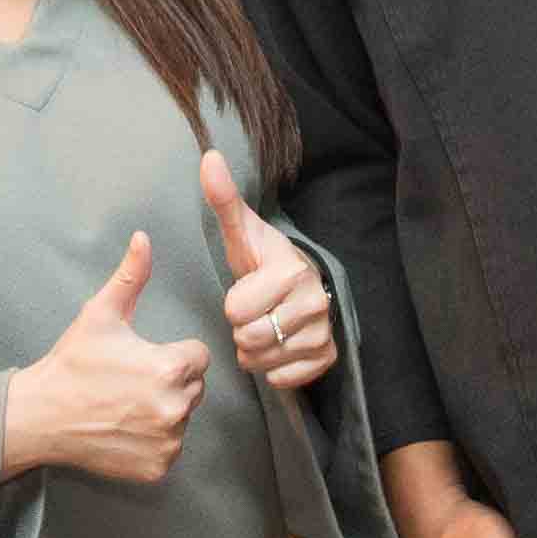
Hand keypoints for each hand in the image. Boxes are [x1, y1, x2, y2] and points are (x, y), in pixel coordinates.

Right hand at [3, 238, 205, 486]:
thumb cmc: (71, 364)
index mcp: (170, 368)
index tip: (142, 358)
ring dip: (163, 411)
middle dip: (170, 381)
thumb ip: (130, 276)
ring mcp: (167, 442)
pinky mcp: (157, 468)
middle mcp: (175, 408)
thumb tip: (143, 237)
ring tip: (125, 404)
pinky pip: (170, 448)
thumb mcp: (100, 315)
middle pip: (194, 387)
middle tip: (131, 381)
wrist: (39, 417)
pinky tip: (124, 428)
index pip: (198, 356)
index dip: (172, 353)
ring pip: (183, 417)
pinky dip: (153, 441)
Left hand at [199, 151, 333, 392]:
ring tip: (263, 327)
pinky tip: (278, 346)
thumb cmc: (264, 261)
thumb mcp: (244, 233)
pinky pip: (284, 379)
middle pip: (249, 338)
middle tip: (252, 313)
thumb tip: (209, 158)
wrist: (302, 285)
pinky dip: (274, 369)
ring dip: (254, 351)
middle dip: (242, 329)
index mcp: (290, 270)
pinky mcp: (327, 357)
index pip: (236, 310)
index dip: (233, 304)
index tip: (245, 291)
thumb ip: (224, 200)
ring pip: (264, 361)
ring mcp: (323, 331)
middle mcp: (314, 301)